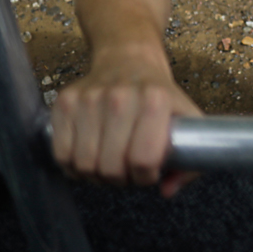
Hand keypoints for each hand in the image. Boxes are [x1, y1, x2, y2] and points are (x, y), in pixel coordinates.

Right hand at [50, 47, 201, 196]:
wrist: (128, 59)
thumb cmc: (159, 96)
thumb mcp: (187, 121)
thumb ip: (190, 161)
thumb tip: (168, 192)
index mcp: (155, 100)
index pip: (144, 159)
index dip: (146, 177)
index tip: (148, 173)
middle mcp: (120, 97)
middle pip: (111, 167)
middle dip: (121, 179)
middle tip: (127, 172)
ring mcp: (89, 98)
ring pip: (84, 164)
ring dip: (96, 175)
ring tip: (108, 164)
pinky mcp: (65, 102)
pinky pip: (61, 153)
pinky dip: (73, 166)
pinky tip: (88, 158)